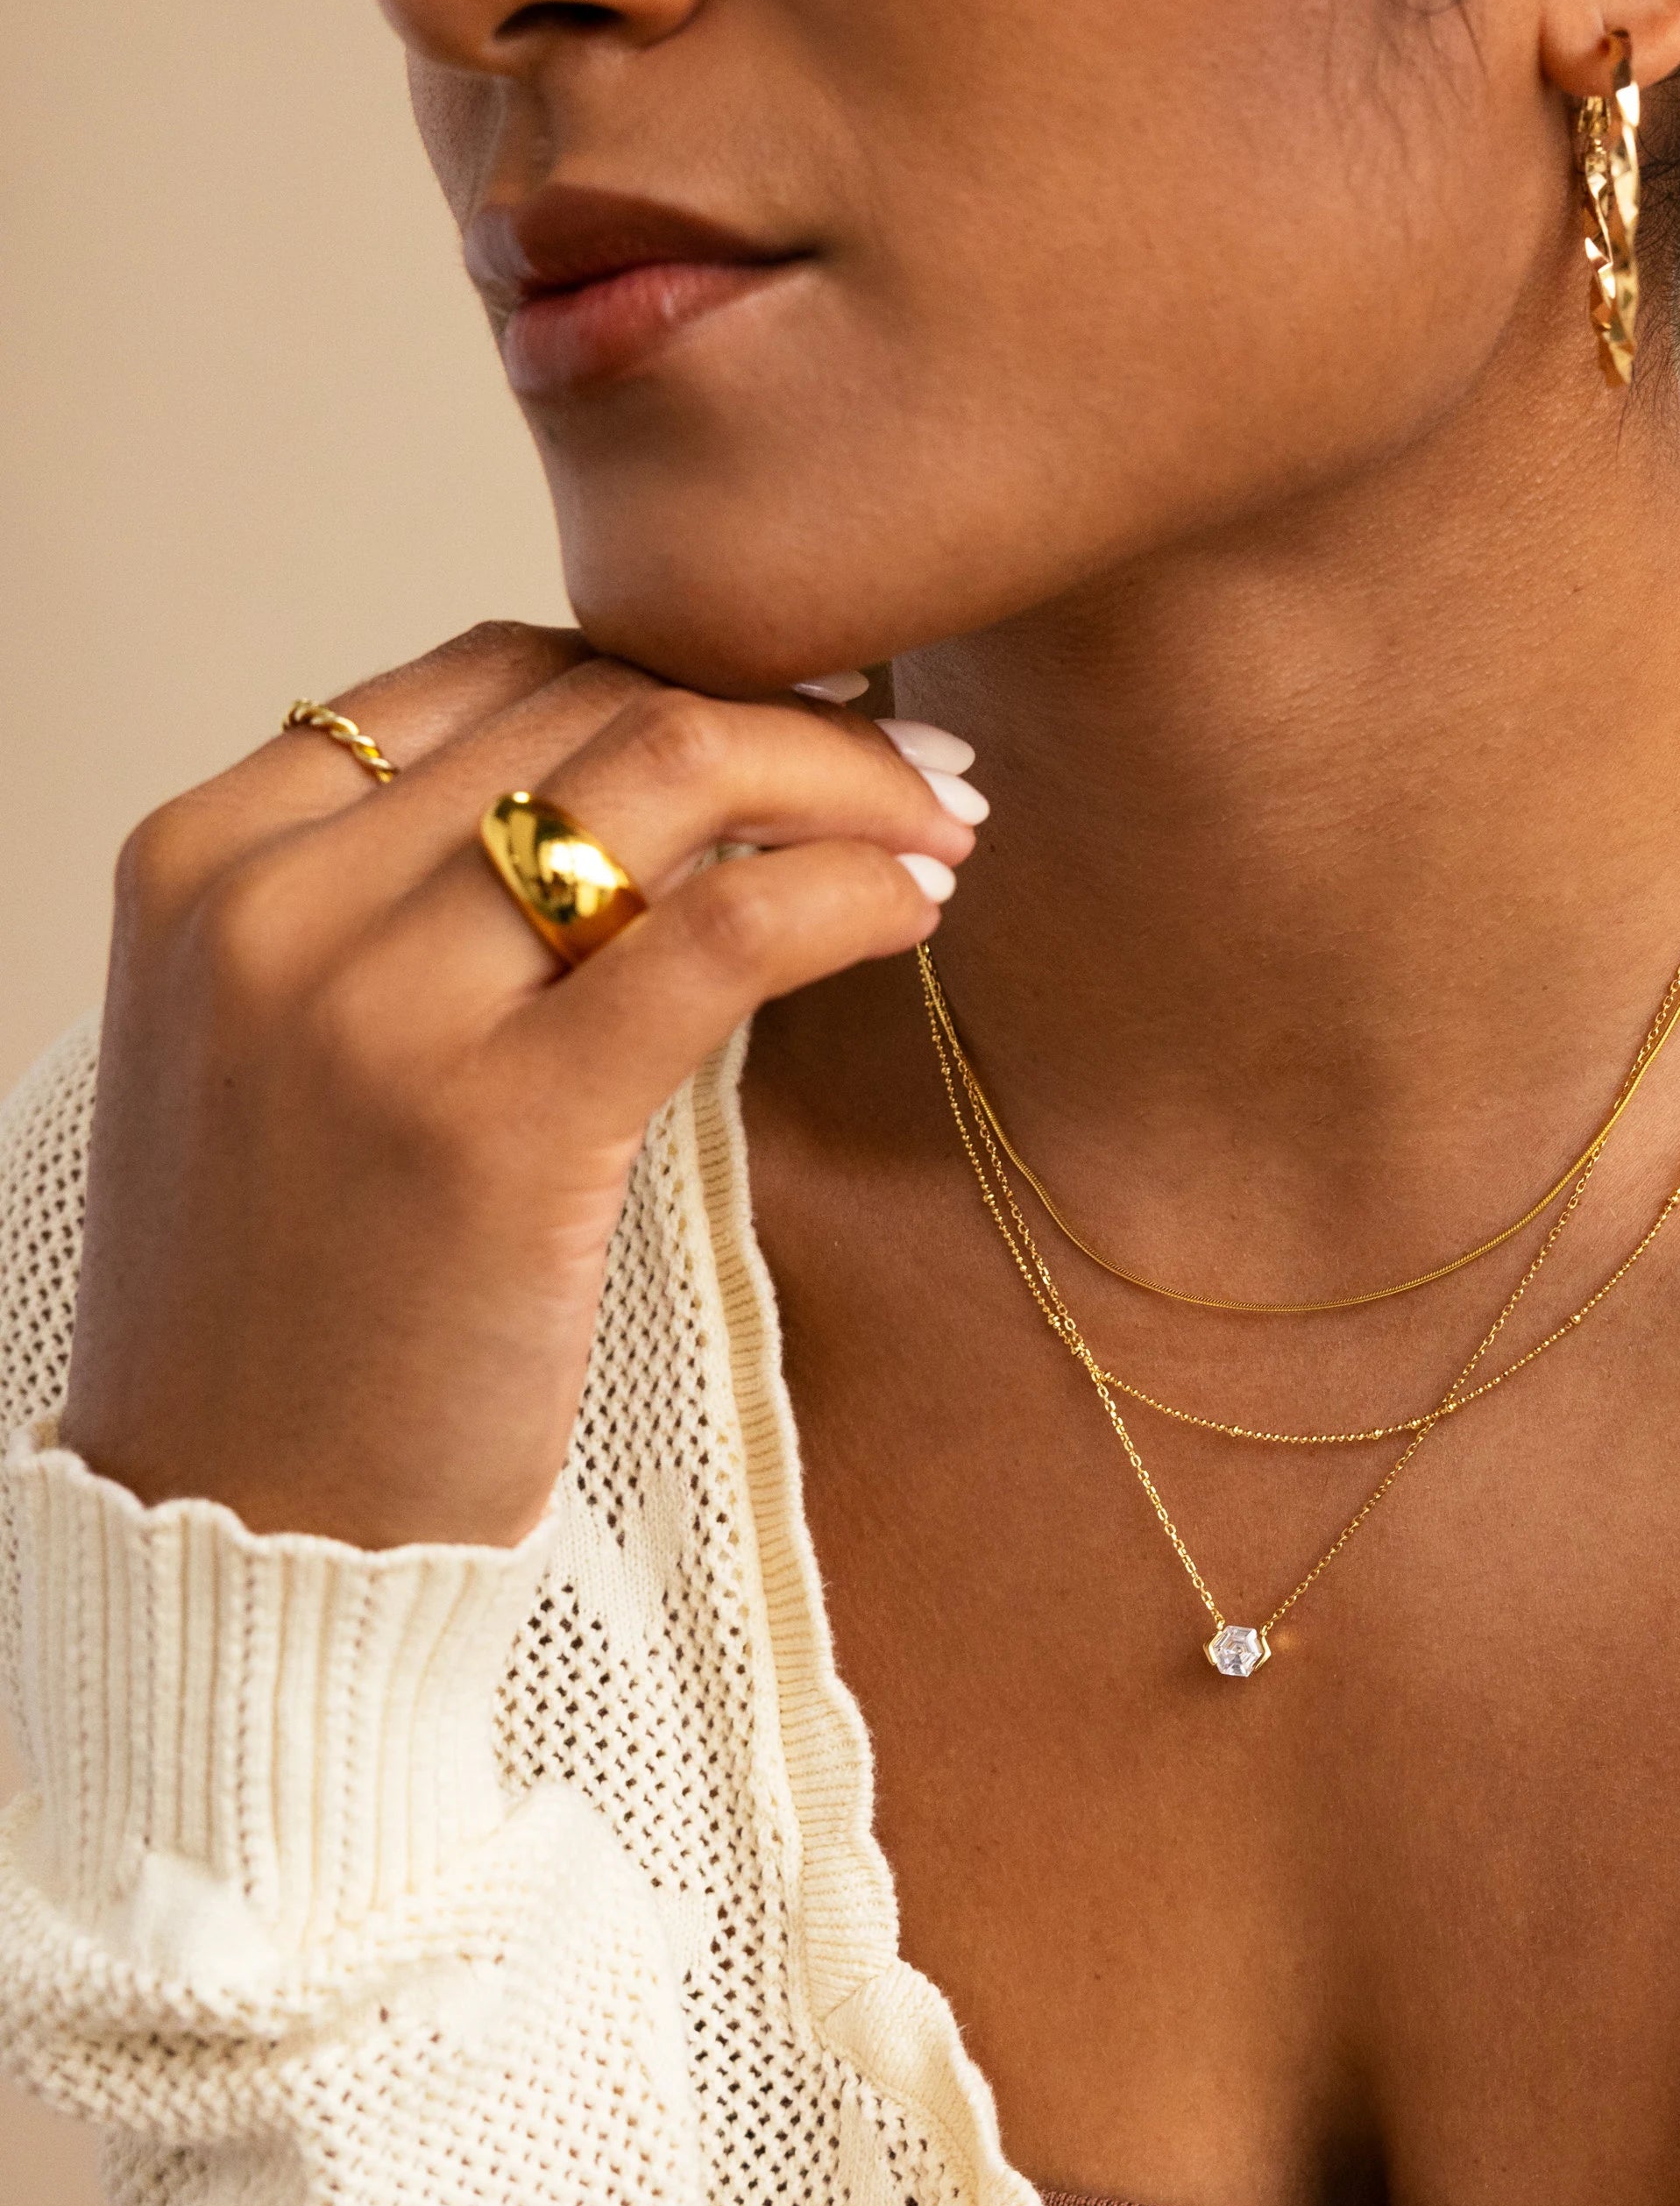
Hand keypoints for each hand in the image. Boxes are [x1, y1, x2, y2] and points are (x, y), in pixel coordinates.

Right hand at [58, 625, 975, 1548]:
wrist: (242, 1533)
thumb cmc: (310, 1299)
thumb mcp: (301, 1053)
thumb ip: (421, 908)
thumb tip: (655, 794)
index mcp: (207, 855)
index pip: (497, 672)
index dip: (681, 672)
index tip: (807, 724)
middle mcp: (268, 901)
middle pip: (595, 699)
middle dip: (795, 715)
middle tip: (924, 771)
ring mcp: (367, 1007)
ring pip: (666, 771)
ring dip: (848, 779)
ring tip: (946, 828)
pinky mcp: (494, 1128)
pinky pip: (722, 932)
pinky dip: (848, 891)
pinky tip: (916, 910)